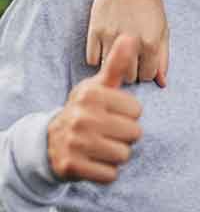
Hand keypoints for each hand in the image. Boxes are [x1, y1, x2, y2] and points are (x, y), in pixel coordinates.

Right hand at [48, 35, 142, 183]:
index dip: (129, 115)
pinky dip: (106, 172)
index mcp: (92, 95)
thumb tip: (131, 36)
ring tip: (101, 146)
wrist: (51, 141)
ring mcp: (75, 142)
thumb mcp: (99, 87)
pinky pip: (110, 175)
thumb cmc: (86, 111)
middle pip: (134, 134)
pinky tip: (94, 161)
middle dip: (125, 136)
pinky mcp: (72, 166)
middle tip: (107, 132)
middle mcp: (82, 117)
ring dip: (116, 155)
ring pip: (124, 155)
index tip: (112, 114)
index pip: (137, 111)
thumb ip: (117, 64)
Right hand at [86, 0, 168, 86]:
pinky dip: (98, 57)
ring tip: (118, 53)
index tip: (143, 63)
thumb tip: (161, 83)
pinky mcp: (94, 30)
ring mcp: (111, 36)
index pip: (146, 76)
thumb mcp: (163, 30)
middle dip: (131, 70)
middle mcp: (131, 41)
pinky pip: (92, 59)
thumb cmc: (150, 5)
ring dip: (113, 65)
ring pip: (109, 69)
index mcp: (151, 43)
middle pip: (128, 76)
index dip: (145, 71)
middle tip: (130, 58)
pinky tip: (104, 47)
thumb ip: (163, 58)